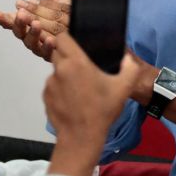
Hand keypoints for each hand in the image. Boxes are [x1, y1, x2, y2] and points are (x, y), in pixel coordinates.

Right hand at [0, 0, 71, 60]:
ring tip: (36, 23)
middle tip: (20, 13)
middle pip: (19, 32)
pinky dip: (47, 46)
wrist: (86, 28)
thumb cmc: (68, 14)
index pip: (13, 21)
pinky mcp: (53, 54)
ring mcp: (41, 46)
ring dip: (32, 32)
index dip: (4, 18)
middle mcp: (32, 35)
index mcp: (29, 23)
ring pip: (32, 42)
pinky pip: (48, 52)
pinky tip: (51, 39)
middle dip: (18, 23)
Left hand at [44, 32, 140, 175]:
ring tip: (80, 88)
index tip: (78, 45)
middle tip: (83, 67)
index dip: (69, 38)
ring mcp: (49, 84)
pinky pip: (53, 86)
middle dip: (68, 55)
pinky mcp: (45, 97)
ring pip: (56, 70)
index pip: (63, 37)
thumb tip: (127, 58)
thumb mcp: (124, 88)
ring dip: (65, 73)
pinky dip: (60, 88)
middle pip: (58, 52)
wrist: (81, 137)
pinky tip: (72, 99)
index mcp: (76, 62)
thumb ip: (130, 68)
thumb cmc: (102, 110)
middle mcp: (59, 69)